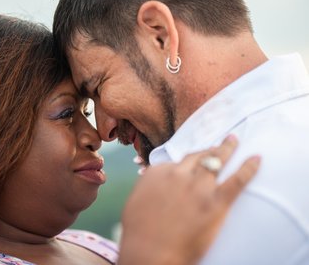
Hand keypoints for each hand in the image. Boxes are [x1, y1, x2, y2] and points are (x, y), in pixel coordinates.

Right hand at [118, 135, 259, 264]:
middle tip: (221, 142)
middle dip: (210, 148)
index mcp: (157, 173)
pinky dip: (249, 168)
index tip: (193, 163)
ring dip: (227, 149)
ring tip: (233, 141)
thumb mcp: (136, 201)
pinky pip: (237, 180)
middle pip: (197, 156)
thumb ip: (148, 186)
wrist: (151, 251)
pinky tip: (257, 159)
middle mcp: (178, 174)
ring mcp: (198, 187)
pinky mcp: (216, 202)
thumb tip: (151, 180)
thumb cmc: (140, 232)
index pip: (177, 162)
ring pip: (216, 160)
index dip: (187, 163)